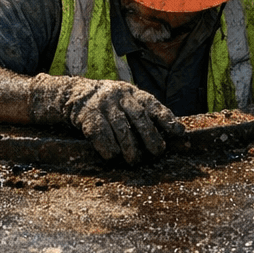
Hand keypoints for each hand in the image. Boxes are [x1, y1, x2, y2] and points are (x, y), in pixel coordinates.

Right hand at [28, 74, 183, 163]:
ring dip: (130, 148)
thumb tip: (173, 135)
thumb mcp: (126, 101)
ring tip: (134, 160)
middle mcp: (119, 95)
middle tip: (157, 152)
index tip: (179, 133)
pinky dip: (108, 148)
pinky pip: (100, 134)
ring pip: (121, 128)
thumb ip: (144, 114)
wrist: (74, 95)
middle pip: (139, 117)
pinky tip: (112, 157)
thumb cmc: (108, 104)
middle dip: (150, 137)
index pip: (153, 105)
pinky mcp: (87, 116)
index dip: (167, 119)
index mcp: (132, 92)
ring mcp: (103, 105)